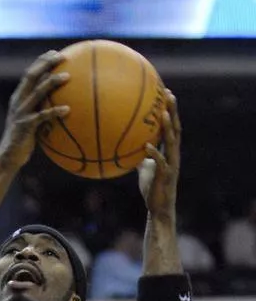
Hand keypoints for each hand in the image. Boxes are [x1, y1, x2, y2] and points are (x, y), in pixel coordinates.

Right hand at [0, 50, 69, 168]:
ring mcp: (21, 113)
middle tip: (62, 57)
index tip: (56, 53)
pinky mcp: (26, 126)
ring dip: (52, 82)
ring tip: (68, 76)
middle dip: (46, 63)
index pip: (29, 73)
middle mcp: (18, 101)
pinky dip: (55, 111)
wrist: (9, 157)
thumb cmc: (23, 140)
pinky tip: (68, 110)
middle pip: (31, 76)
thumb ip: (40, 109)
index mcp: (18, 98)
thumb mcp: (30, 121)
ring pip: (37, 92)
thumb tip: (61, 102)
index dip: (42, 61)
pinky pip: (43, 116)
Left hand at [138, 90, 179, 217]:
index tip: (165, 93)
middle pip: (175, 128)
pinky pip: (160, 162)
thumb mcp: (143, 169)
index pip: (171, 126)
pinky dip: (154, 153)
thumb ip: (139, 157)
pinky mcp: (165, 176)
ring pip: (172, 142)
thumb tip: (125, 147)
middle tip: (168, 94)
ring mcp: (171, 164)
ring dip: (168, 127)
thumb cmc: (152, 187)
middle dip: (173, 111)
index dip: (170, 110)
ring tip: (163, 114)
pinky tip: (146, 146)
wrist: (158, 207)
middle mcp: (173, 154)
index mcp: (169, 151)